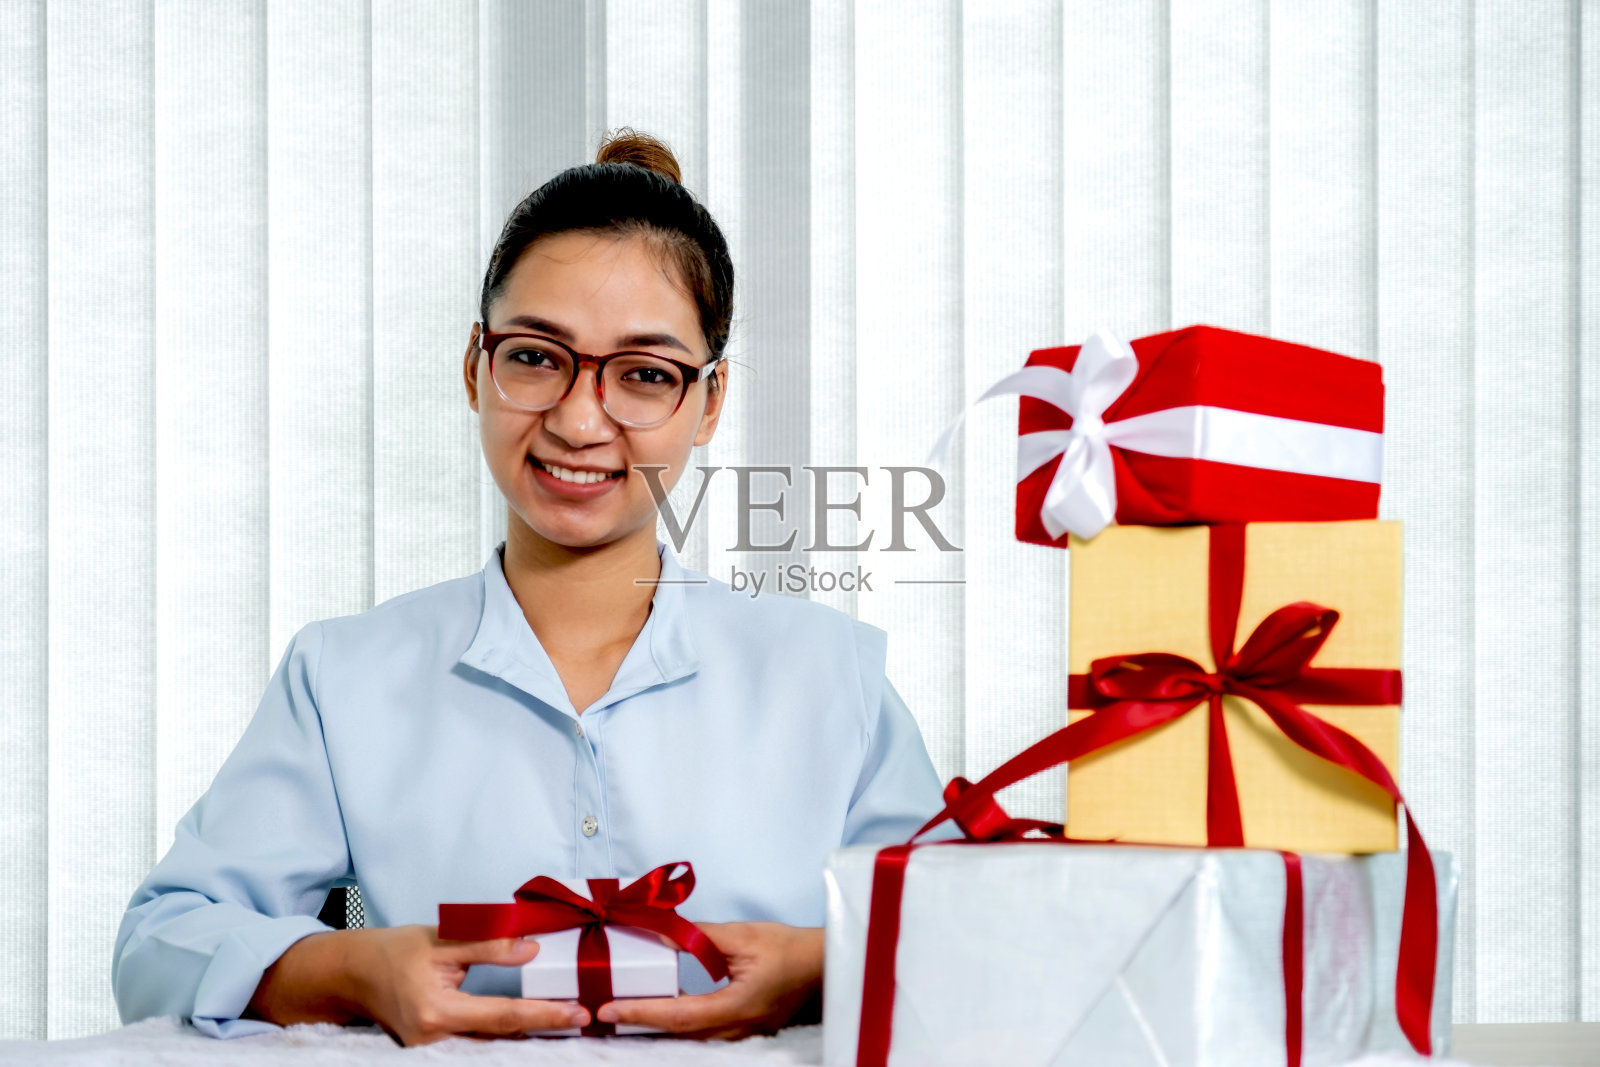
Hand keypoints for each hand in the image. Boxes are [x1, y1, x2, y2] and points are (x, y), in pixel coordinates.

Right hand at [247, 925, 587, 1044]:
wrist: (350, 973)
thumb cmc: (392, 951)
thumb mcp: (441, 938)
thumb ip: (488, 943)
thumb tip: (532, 948)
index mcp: (437, 1013)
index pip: (503, 1016)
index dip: (543, 1014)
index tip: (577, 1013)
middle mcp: (433, 1040)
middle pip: (500, 1038)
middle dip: (541, 1030)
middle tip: (583, 1021)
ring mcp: (430, 1051)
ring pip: (488, 1045)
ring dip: (525, 1033)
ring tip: (565, 1021)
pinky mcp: (430, 1048)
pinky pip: (475, 1042)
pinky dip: (503, 1033)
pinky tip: (529, 1025)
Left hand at [596, 922, 822, 1039]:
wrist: (827, 966)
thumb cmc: (792, 949)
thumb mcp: (744, 936)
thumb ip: (702, 937)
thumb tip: (665, 932)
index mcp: (737, 1006)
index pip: (678, 1015)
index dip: (641, 1013)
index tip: (610, 1012)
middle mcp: (738, 1028)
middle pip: (680, 1035)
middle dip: (641, 1026)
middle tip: (607, 1017)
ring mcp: (743, 1033)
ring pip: (692, 1038)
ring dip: (659, 1028)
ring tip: (627, 1016)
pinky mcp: (746, 1029)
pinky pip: (705, 1033)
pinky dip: (680, 1025)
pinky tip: (665, 1015)